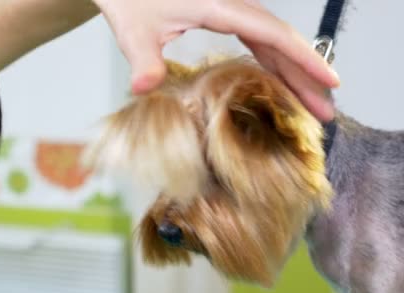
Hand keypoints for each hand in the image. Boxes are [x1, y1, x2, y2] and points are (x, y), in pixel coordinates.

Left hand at [92, 0, 339, 121]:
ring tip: (310, 102)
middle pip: (280, 40)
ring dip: (293, 70)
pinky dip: (273, 59)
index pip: (273, 35)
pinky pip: (258, 37)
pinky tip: (279, 80)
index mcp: (219, 6)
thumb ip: (144, 61)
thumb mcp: (135, 33)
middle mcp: (232, 4)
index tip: (329, 81)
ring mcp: (230, 7)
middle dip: (305, 75)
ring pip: (272, 39)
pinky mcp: (223, 12)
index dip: (303, 59)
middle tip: (324, 110)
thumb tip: (144, 89)